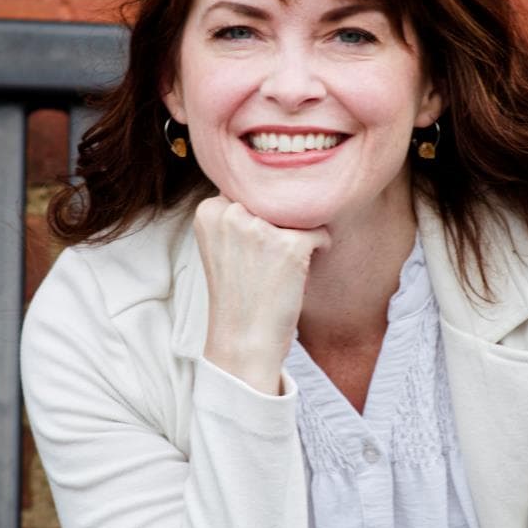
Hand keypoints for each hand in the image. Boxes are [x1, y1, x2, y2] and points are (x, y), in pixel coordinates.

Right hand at [195, 196, 329, 393]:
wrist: (243, 342)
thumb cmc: (236, 295)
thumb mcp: (221, 246)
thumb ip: (235, 214)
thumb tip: (274, 185)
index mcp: (209, 211)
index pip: (247, 188)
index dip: (260, 212)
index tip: (258, 241)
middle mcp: (232, 213)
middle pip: (275, 196)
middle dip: (282, 219)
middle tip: (274, 255)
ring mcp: (261, 229)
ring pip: (298, 211)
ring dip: (300, 232)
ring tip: (285, 263)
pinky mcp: (291, 246)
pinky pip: (319, 231)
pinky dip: (319, 248)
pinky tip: (301, 270)